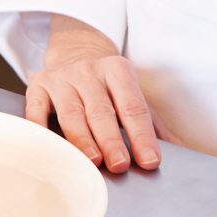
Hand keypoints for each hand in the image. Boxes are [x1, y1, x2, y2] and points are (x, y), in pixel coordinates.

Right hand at [24, 15, 165, 173]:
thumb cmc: (107, 85)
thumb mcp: (131, 93)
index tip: (150, 161)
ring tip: (92, 161)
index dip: (142, 135)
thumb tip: (180, 150)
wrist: (74, 52)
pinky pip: (36, 108)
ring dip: (82, 138)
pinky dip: (39, 126)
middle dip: (111, 139)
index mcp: (118, 71)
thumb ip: (152, 122)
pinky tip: (46, 145)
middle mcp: (89, 72)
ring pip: (71, 112)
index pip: (133, 107)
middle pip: (102, 111)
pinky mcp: (38, 86)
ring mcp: (62, 78)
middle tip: (120, 165)